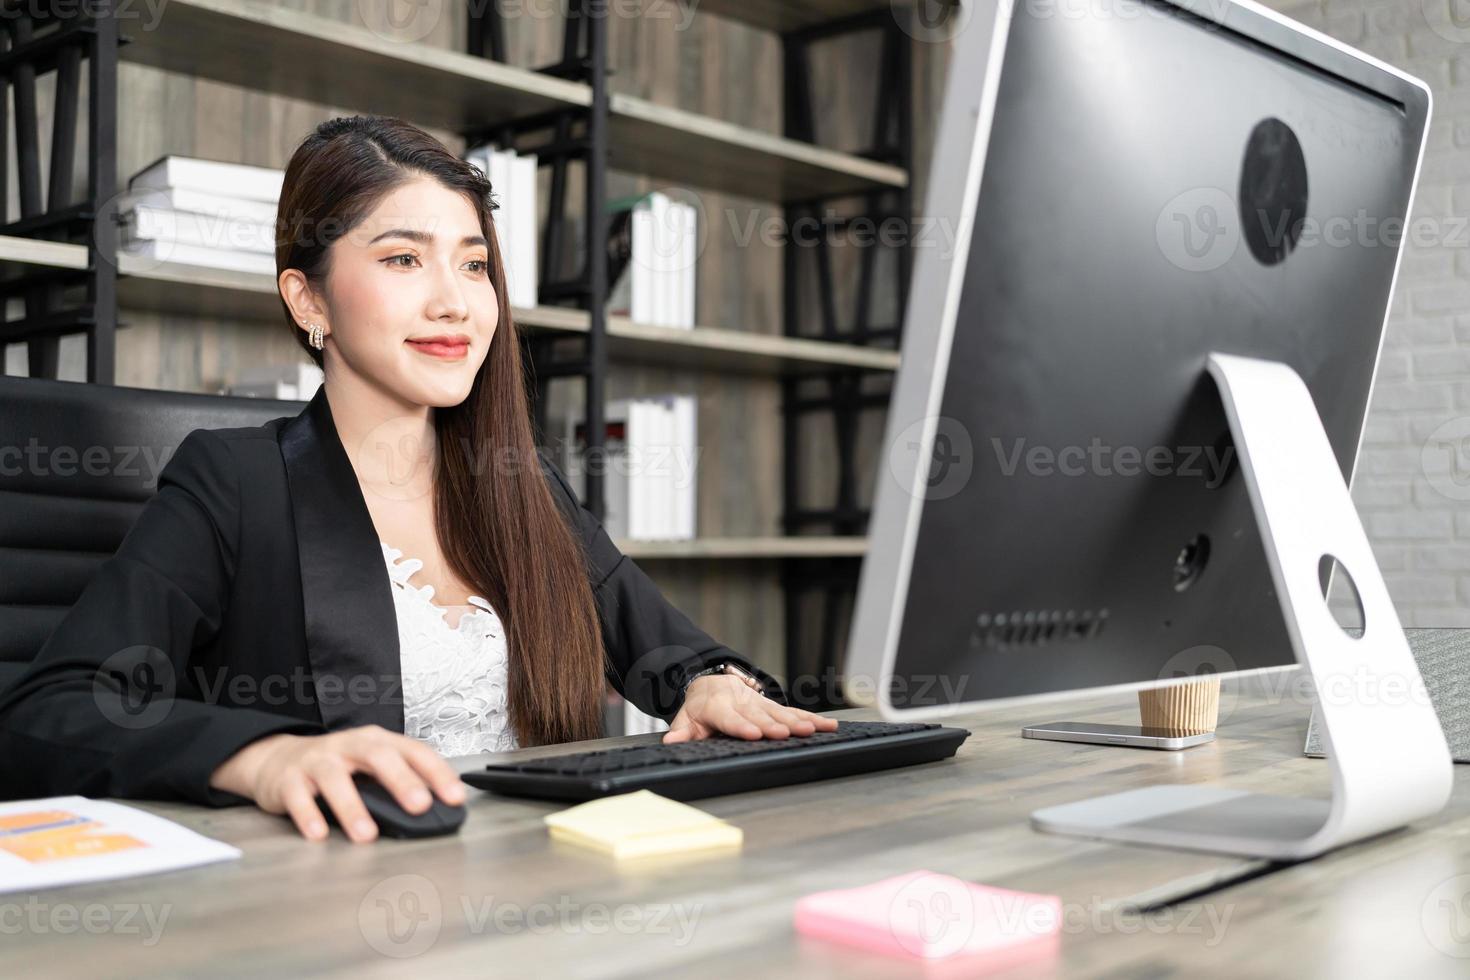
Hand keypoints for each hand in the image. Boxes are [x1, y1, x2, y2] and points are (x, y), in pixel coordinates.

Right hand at [208, 725, 465, 842]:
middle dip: (401, 781)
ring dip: (353, 807)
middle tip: (420, 806)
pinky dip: (309, 815)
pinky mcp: (288, 780)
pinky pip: (298, 797)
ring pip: (335, 778)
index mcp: (376, 741)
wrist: (277, 760)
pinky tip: (318, 834)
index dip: (437, 772)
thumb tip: (435, 813)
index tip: (455, 797)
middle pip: (378, 756)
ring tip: (367, 835)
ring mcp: (317, 760)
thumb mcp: (370, 766)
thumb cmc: (336, 766)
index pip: (413, 751)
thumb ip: (398, 783)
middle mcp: (349, 746)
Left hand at [662, 674, 838, 742]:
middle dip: (775, 725)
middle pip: (760, 716)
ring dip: (799, 721)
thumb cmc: (700, 708)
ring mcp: (761, 703)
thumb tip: (671, 741)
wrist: (712, 682)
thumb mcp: (686, 719)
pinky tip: (829, 726)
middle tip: (789, 733)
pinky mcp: (774, 705)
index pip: (732, 719)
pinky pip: (795, 711)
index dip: (743, 726)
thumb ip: (682, 731)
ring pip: (782, 712)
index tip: (755, 734)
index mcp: (720, 708)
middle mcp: (743, 703)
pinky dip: (812, 718)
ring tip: (814, 730)